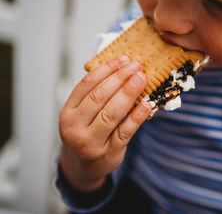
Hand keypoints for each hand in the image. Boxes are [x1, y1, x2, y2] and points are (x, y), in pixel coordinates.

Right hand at [58, 55, 150, 191]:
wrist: (83, 167)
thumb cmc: (86, 132)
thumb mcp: (82, 114)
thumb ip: (96, 95)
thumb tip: (123, 68)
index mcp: (68, 112)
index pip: (86, 85)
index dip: (106, 70)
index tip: (123, 59)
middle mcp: (75, 127)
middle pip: (99, 97)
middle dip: (120, 78)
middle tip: (136, 66)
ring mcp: (91, 142)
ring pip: (111, 113)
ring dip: (128, 93)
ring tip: (142, 78)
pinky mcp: (109, 153)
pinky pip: (125, 132)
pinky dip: (137, 117)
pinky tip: (147, 104)